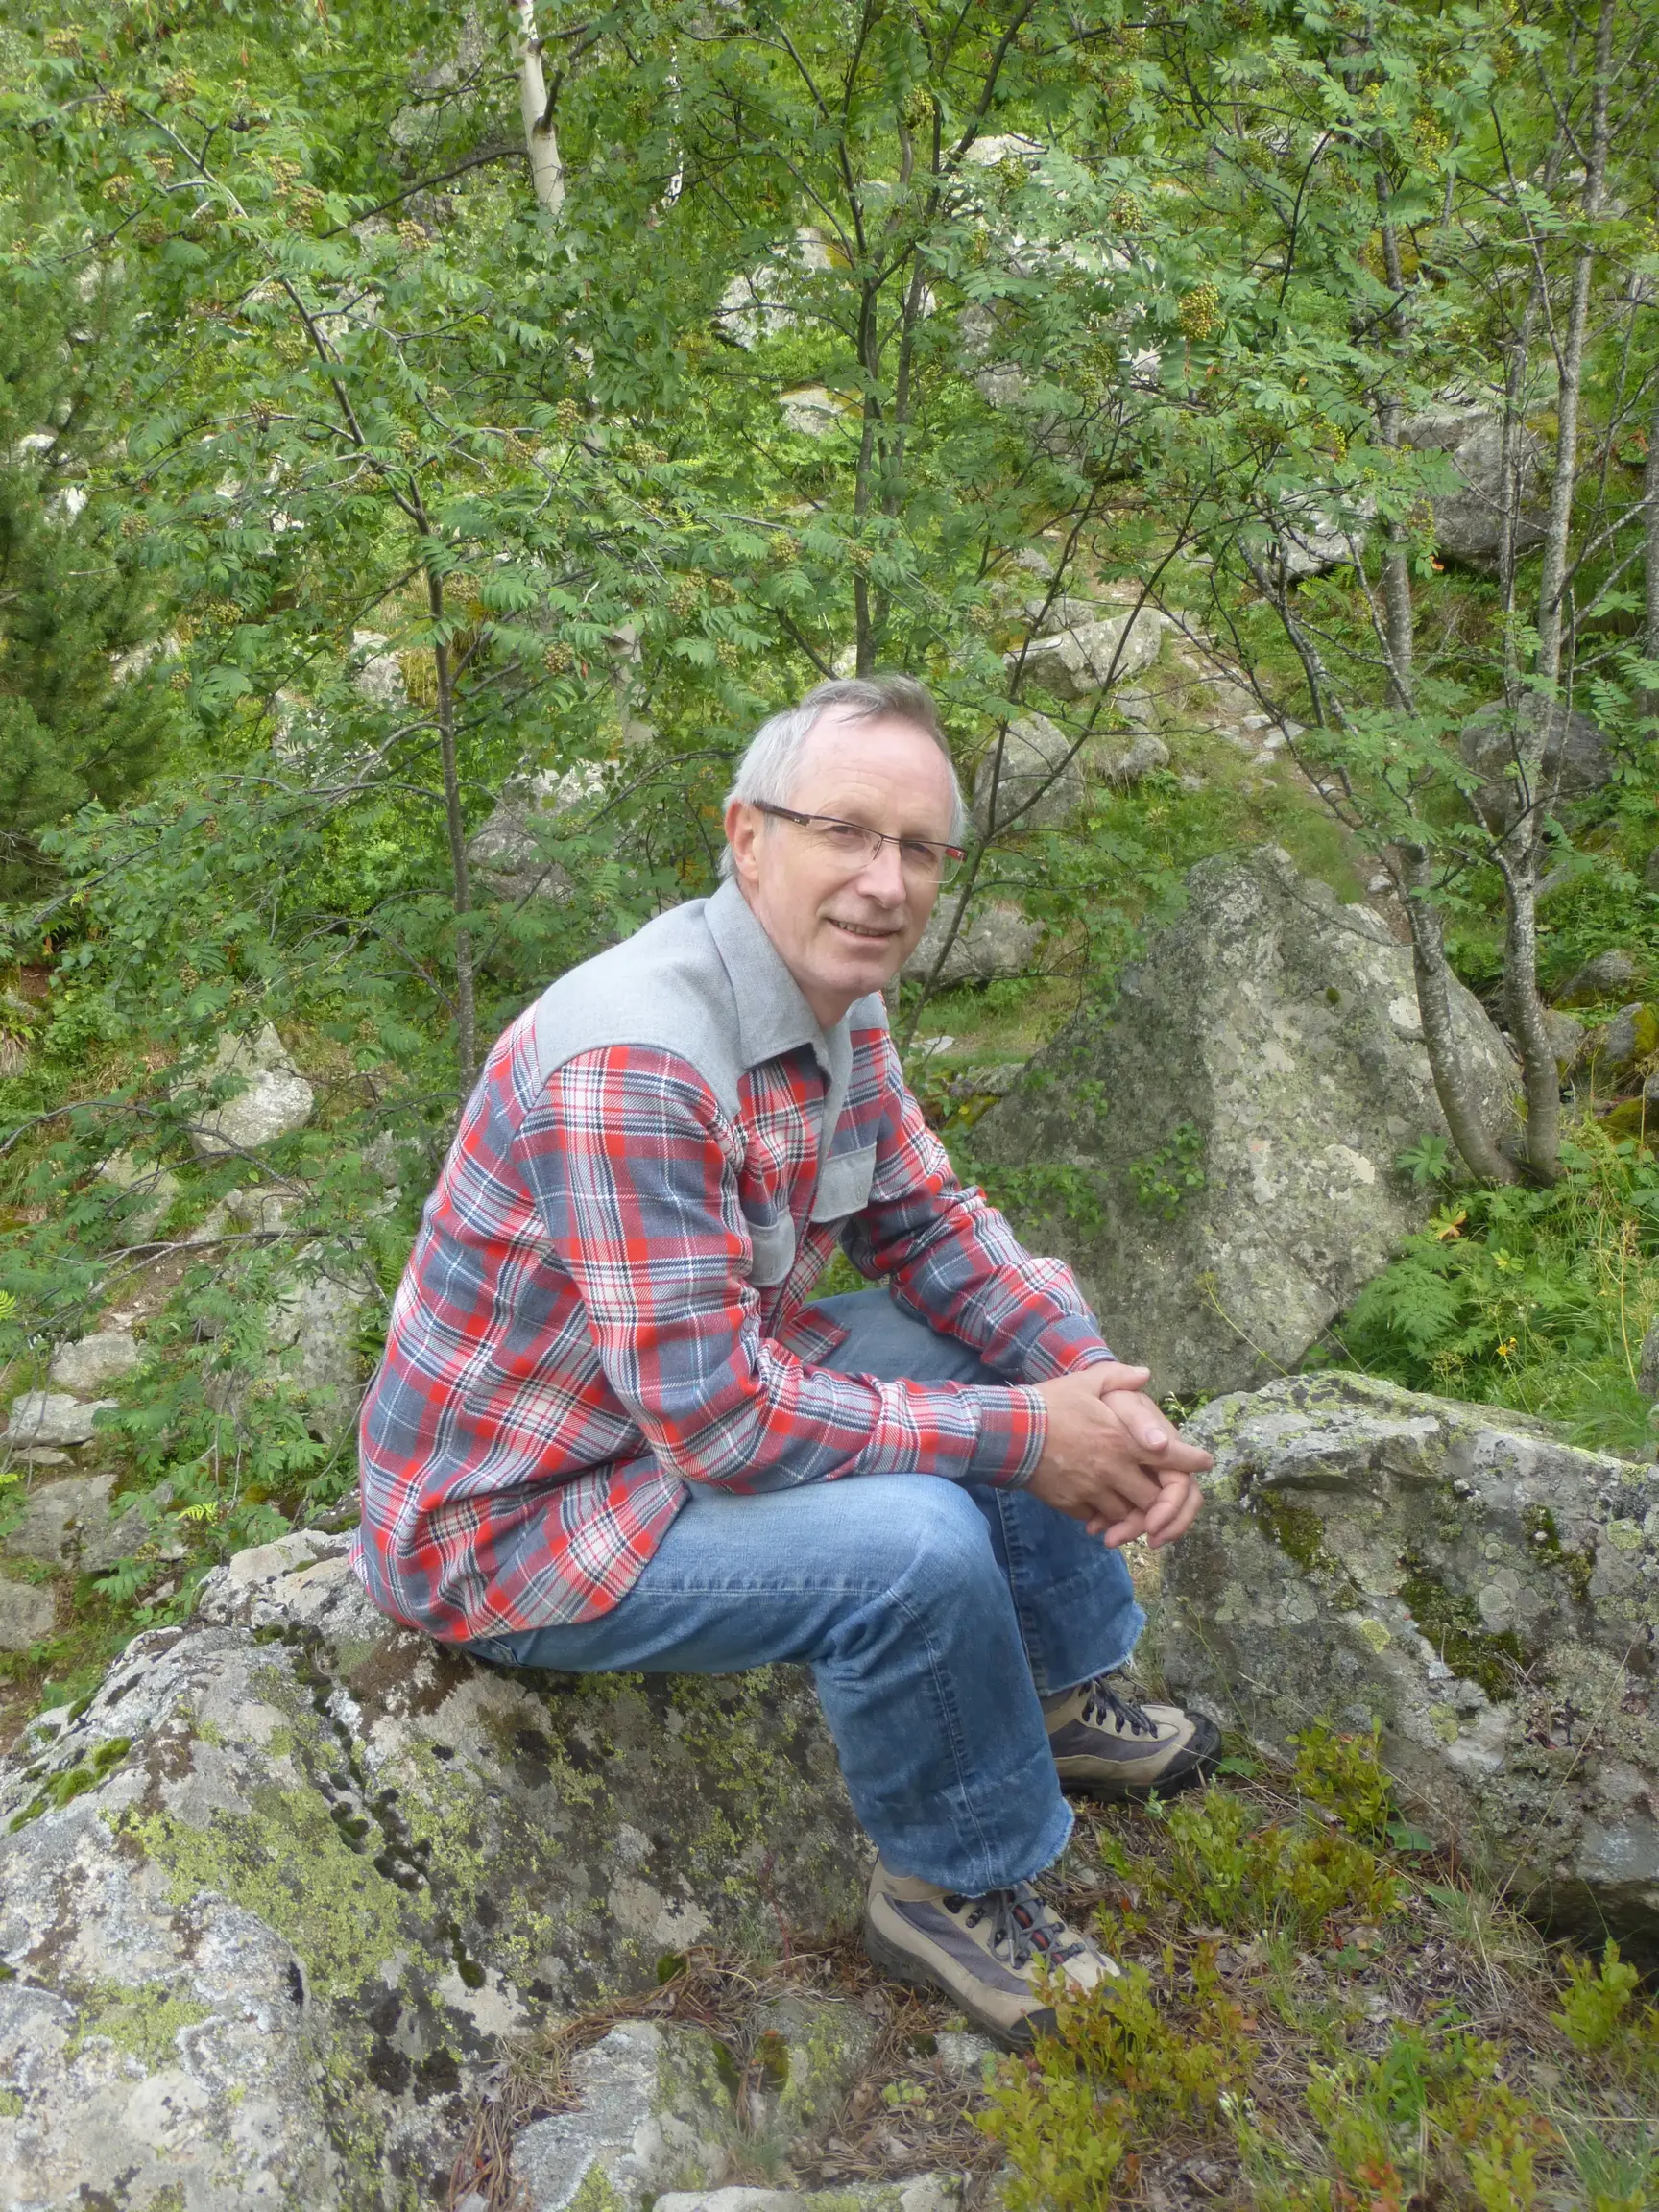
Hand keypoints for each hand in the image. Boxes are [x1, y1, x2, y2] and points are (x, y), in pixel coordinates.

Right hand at [1028, 1364, 1209, 1548]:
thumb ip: (1120, 1377)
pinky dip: (1103, 1517)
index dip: (1193, 1461)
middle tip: (1161, 1491)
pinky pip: (1098, 1519)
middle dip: (1162, 1498)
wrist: (1010, 1433)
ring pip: (1128, 1514)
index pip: (1171, 1457)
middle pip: (1154, 1497)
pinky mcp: (1072, 1505)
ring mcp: (1094, 1490)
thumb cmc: (1050, 1404)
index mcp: (1123, 1439)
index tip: (1204, 1462)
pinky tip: (1100, 1509)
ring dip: (1133, 1510)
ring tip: (1131, 1502)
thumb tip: (1146, 1374)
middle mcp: (1114, 1469)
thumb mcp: (1086, 1381)